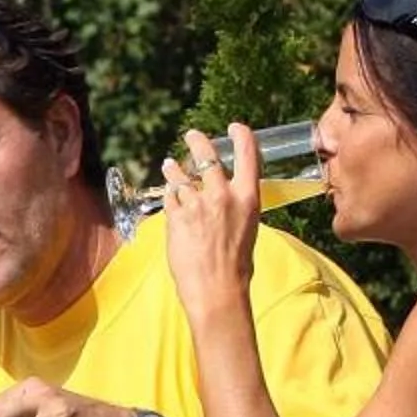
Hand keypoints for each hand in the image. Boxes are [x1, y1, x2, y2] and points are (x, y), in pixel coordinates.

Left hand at [161, 121, 260, 318]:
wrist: (217, 290)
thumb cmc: (237, 266)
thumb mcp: (248, 229)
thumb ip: (235, 208)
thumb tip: (224, 199)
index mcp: (248, 198)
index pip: (248, 155)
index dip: (241, 136)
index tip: (235, 127)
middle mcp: (223, 195)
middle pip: (207, 157)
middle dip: (197, 142)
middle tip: (191, 134)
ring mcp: (197, 205)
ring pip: (181, 176)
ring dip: (174, 169)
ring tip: (169, 164)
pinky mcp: (175, 217)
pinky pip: (170, 199)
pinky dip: (169, 197)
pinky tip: (168, 195)